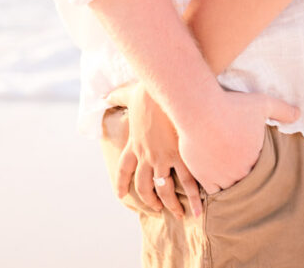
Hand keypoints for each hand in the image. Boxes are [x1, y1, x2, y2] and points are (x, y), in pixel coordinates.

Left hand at [104, 83, 203, 218]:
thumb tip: (104, 95)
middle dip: (150, 200)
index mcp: (135, 143)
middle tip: (156, 208)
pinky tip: (198, 208)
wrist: (168, 89)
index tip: (121, 195)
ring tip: (179, 213)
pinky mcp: (181, 155)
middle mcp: (147, 155)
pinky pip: (188, 182)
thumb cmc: (150, 90)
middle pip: (144, 186)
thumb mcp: (129, 94)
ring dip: (171, 204)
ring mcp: (164, 157)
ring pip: (165, 189)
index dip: (121, 183)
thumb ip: (117, 97)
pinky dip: (194, 198)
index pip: (124, 168)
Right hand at [175, 88, 299, 191]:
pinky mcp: (204, 177)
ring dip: (232, 184)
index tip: (257, 162)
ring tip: (233, 182)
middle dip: (247, 177)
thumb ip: (282, 110)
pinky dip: (216, 189)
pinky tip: (218, 185)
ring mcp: (221, 177)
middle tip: (246, 174)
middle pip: (247, 181)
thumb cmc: (231, 106)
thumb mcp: (262, 103)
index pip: (263, 171)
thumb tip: (299, 113)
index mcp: (255, 159)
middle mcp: (239, 172)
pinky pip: (213, 192)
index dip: (261, 167)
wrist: (200, 110)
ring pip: (231, 189)